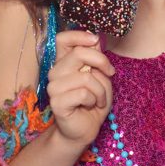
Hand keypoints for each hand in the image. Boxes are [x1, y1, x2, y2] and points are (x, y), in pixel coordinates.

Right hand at [45, 31, 113, 145]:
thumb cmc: (93, 102)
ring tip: (99, 99)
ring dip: (101, 89)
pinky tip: (91, 105)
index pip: (63, 39)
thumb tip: (96, 40)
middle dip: (101, 62)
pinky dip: (95, 99)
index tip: (96, 41)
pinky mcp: (57, 102)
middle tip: (110, 73)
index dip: (79, 35)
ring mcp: (54, 87)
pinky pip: (83, 93)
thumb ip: (96, 60)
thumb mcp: (101, 77)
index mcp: (65, 63)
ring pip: (86, 77)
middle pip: (79, 53)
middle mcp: (56, 72)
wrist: (85, 130)